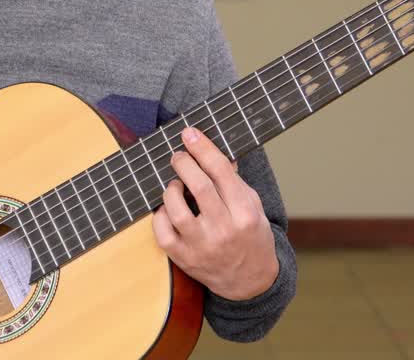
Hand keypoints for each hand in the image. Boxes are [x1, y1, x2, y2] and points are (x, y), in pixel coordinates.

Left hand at [151, 127, 278, 300]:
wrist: (250, 281)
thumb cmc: (251, 236)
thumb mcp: (253, 206)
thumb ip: (234, 180)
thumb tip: (213, 151)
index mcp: (245, 212)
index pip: (221, 171)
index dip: (203, 148)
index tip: (190, 133)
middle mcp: (224, 229)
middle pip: (198, 186)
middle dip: (183, 162)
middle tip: (178, 155)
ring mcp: (202, 246)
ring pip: (175, 209)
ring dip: (171, 188)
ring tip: (175, 184)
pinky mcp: (185, 259)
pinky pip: (162, 233)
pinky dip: (159, 216)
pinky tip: (167, 209)